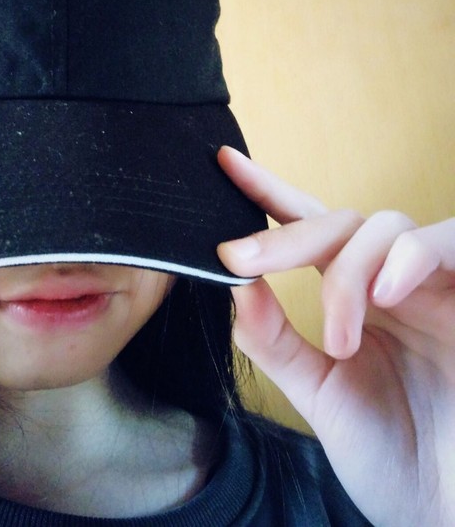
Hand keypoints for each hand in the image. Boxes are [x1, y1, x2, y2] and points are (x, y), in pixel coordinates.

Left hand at [217, 146, 454, 526]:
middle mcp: (393, 282)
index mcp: (355, 296)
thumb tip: (232, 281)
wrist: (443, 508)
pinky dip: (413, 257)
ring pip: (388, 227)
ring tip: (341, 336)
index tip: (224, 164)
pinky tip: (386, 294)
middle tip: (240, 259)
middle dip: (288, 237)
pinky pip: (452, 241)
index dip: (269, 192)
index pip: (310, 229)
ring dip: (351, 269)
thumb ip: (273, 338)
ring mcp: (436, 286)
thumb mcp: (317, 391)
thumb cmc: (388, 453)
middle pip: (342, 222)